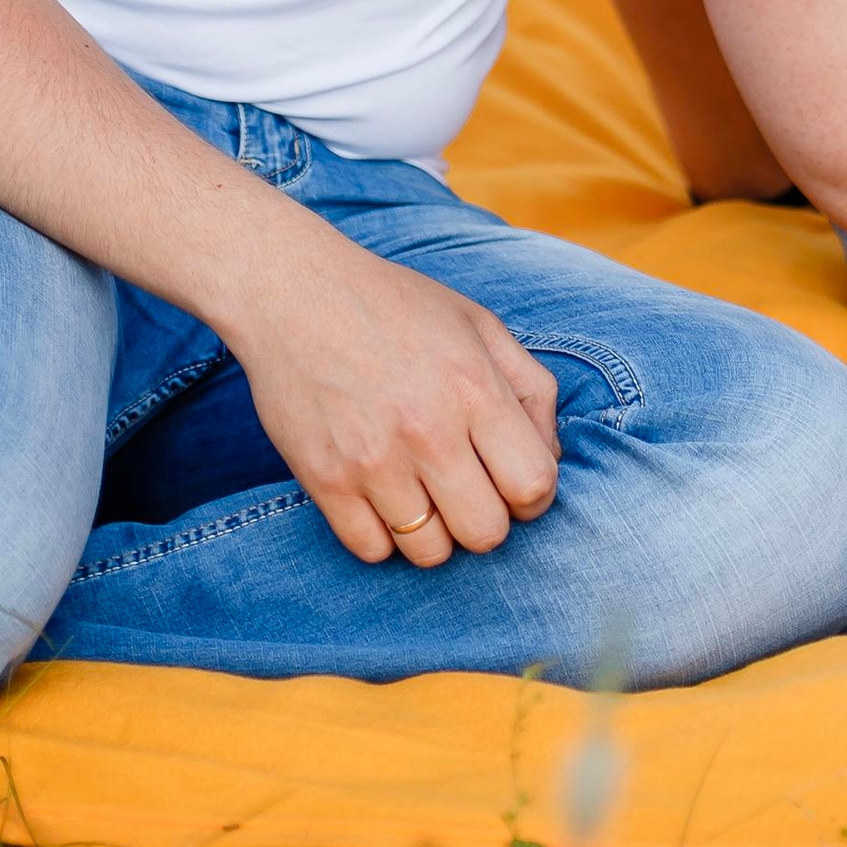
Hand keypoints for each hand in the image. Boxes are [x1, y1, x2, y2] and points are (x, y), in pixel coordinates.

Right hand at [224, 219, 561, 569]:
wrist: (294, 292)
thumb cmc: (396, 306)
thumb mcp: (479, 323)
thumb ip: (531, 389)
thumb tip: (552, 461)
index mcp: (474, 385)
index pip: (534, 485)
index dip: (534, 494)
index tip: (512, 478)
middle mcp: (427, 429)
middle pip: (486, 534)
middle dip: (487, 517)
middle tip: (467, 486)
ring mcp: (373, 461)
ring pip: (430, 553)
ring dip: (435, 531)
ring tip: (422, 488)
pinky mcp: (325, 482)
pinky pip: (373, 551)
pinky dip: (383, 534)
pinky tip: (382, 493)